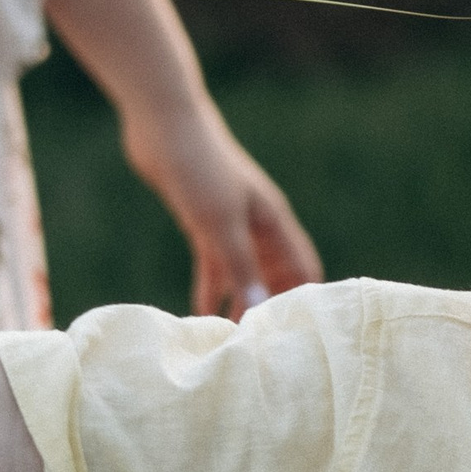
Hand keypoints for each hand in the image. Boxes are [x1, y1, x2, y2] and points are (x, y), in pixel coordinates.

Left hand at [122, 103, 324, 320]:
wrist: (163, 124)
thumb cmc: (198, 166)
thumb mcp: (219, 221)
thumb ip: (239, 264)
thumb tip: (258, 306)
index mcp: (273, 221)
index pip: (303, 267)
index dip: (307, 298)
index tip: (306, 334)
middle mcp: (258, 226)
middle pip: (276, 276)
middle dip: (273, 308)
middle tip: (268, 347)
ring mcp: (230, 225)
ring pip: (243, 275)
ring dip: (240, 303)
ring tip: (235, 340)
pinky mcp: (202, 224)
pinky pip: (213, 267)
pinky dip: (210, 290)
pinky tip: (201, 315)